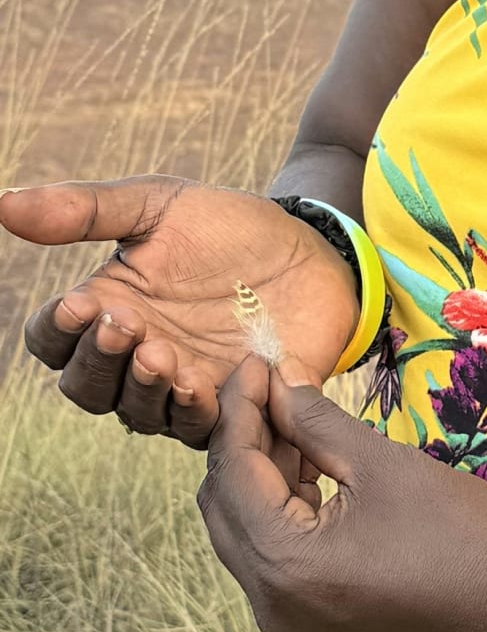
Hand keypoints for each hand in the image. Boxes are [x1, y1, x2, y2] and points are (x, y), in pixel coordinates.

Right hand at [7, 178, 359, 445]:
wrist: (311, 248)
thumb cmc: (230, 227)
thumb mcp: (160, 203)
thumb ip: (87, 209)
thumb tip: (3, 204)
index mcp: (108, 308)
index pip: (53, 340)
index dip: (57, 330)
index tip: (79, 302)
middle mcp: (135, 356)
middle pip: (85, 386)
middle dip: (98, 360)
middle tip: (125, 324)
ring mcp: (181, 385)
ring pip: (136, 413)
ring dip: (141, 388)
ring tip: (159, 353)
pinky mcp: (230, 406)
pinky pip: (198, 428)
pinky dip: (192, 410)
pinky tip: (198, 382)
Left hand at [198, 359, 486, 631]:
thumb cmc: (460, 531)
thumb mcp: (381, 463)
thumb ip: (316, 421)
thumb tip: (279, 381)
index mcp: (284, 564)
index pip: (233, 473)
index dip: (240, 409)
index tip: (255, 361)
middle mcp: (268, 603)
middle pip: (224, 506)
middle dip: (243, 440)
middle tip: (271, 384)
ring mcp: (286, 620)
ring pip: (244, 532)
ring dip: (262, 473)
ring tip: (294, 416)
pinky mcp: (309, 623)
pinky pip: (272, 556)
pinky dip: (281, 508)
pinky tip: (309, 465)